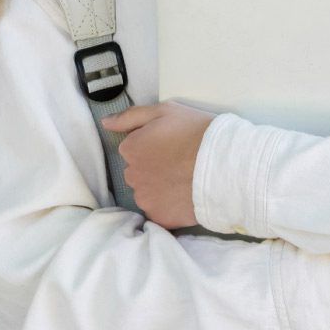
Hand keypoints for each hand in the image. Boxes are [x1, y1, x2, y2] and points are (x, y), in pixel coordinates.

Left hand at [104, 101, 213, 228]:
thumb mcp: (165, 111)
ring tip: (183, 181)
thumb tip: (105, 123)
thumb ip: (130, 117)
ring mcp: (145, 199)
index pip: (133, 149)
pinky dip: (168, 207)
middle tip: (178, 163)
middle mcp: (131, 176)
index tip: (171, 146)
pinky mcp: (159, 218)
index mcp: (131, 148)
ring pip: (146, 194)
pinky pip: (159, 212)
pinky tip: (184, 198)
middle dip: (152, 169)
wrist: (224, 164)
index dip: (153, 147)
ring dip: (159, 189)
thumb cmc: (196, 132)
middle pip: (137, 173)